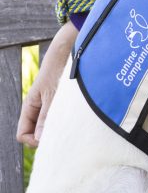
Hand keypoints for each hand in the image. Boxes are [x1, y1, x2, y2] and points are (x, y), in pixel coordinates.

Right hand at [17, 22, 77, 146]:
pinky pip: (62, 118)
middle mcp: (39, 109)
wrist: (70, 52)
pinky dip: (69, 122)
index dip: (33, 140)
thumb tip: (40, 139)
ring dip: (60, 129)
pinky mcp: (64, 102)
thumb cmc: (59, 71)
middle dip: (48, 137)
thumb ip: (47, 116)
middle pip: (36, 134)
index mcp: (30, 108)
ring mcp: (51, 106)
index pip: (23, 134)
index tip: (50, 137)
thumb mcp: (53, 95)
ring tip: (74, 126)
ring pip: (51, 127)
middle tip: (65, 135)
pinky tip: (80, 119)